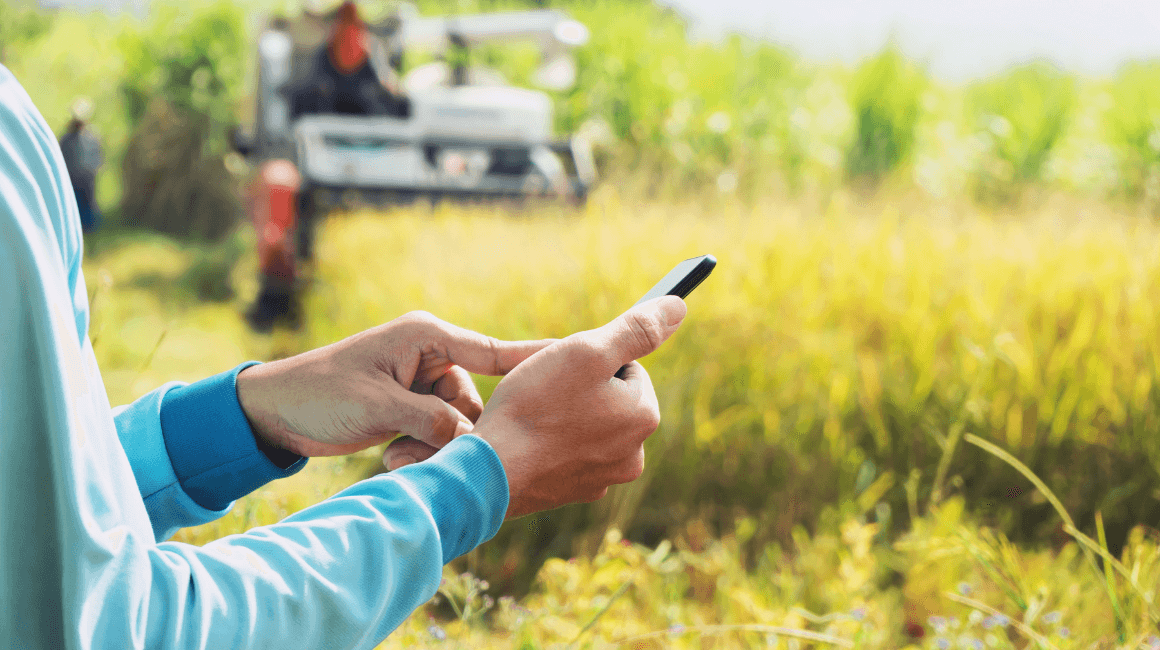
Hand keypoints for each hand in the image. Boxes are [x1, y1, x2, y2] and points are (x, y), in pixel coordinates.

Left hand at [235, 311, 552, 459]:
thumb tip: (473, 443)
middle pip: (479, 398)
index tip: (575, 366)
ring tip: (396, 451)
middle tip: (432, 448)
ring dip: (438, 444)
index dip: (534, 363)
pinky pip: (440, 432)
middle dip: (463, 430)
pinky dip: (425, 448)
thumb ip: (430, 421)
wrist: (274, 412)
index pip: (495, 350)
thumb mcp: (378, 406)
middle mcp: (431, 356)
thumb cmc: (320, 394)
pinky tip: (392, 453)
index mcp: (427, 336)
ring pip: (461, 422)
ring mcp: (422, 383)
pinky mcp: (412, 408)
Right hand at [471, 296, 686, 518]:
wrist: (490, 472)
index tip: (563, 370)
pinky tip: (529, 440)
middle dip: (581, 389)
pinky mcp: (574, 492)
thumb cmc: (536, 407)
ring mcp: (603, 478)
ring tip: (535, 416)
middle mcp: (634, 454)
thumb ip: (637, 329)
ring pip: (588, 426)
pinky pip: (568, 453)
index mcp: (644, 417)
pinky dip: (552, 443)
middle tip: (545, 392)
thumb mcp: (588, 352)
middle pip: (610, 398)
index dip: (592, 360)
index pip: (627, 367)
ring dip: (566, 416)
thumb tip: (677, 307)